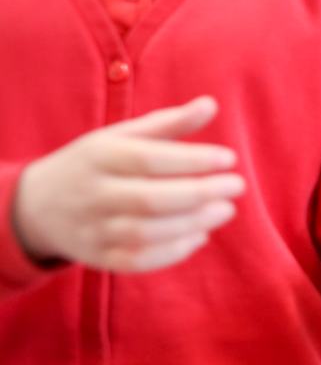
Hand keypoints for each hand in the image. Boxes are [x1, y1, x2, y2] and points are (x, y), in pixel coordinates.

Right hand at [11, 97, 243, 272]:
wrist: (38, 206)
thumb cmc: (96, 163)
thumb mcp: (123, 136)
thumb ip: (169, 123)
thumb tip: (212, 104)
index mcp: (98, 156)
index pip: (149, 159)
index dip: (193, 159)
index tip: (229, 158)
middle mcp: (92, 194)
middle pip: (150, 199)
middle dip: (201, 194)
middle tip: (237, 186)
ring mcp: (93, 230)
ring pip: (147, 233)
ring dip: (194, 223)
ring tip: (226, 210)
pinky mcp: (99, 258)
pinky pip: (139, 261)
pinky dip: (175, 251)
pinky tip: (201, 234)